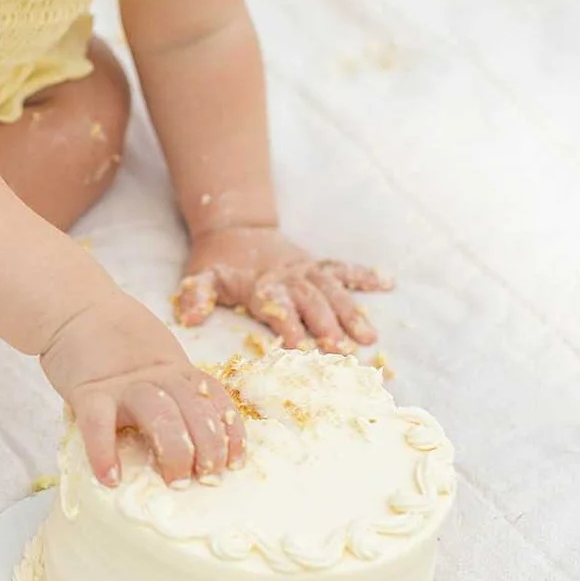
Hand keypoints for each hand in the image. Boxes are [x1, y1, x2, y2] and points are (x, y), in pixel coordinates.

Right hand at [40, 288, 246, 485]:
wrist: (75, 309)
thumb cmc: (115, 343)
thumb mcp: (157, 360)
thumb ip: (173, 388)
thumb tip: (195, 436)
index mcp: (177, 371)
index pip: (215, 399)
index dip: (230, 431)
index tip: (235, 461)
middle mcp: (157, 376)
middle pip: (194, 409)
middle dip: (208, 446)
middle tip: (208, 477)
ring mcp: (122, 385)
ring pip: (159, 415)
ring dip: (174, 449)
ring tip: (175, 480)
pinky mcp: (88, 391)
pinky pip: (98, 424)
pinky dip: (104, 453)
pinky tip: (111, 478)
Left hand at [173, 224, 390, 351]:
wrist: (235, 230)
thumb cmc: (218, 265)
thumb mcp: (199, 278)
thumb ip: (196, 296)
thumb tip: (190, 318)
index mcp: (261, 285)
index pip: (276, 307)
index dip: (288, 327)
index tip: (301, 349)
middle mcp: (289, 278)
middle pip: (312, 302)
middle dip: (327, 326)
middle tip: (342, 350)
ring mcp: (306, 270)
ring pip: (333, 290)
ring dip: (351, 313)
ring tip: (369, 337)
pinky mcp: (318, 265)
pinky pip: (344, 269)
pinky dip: (365, 275)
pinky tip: (389, 284)